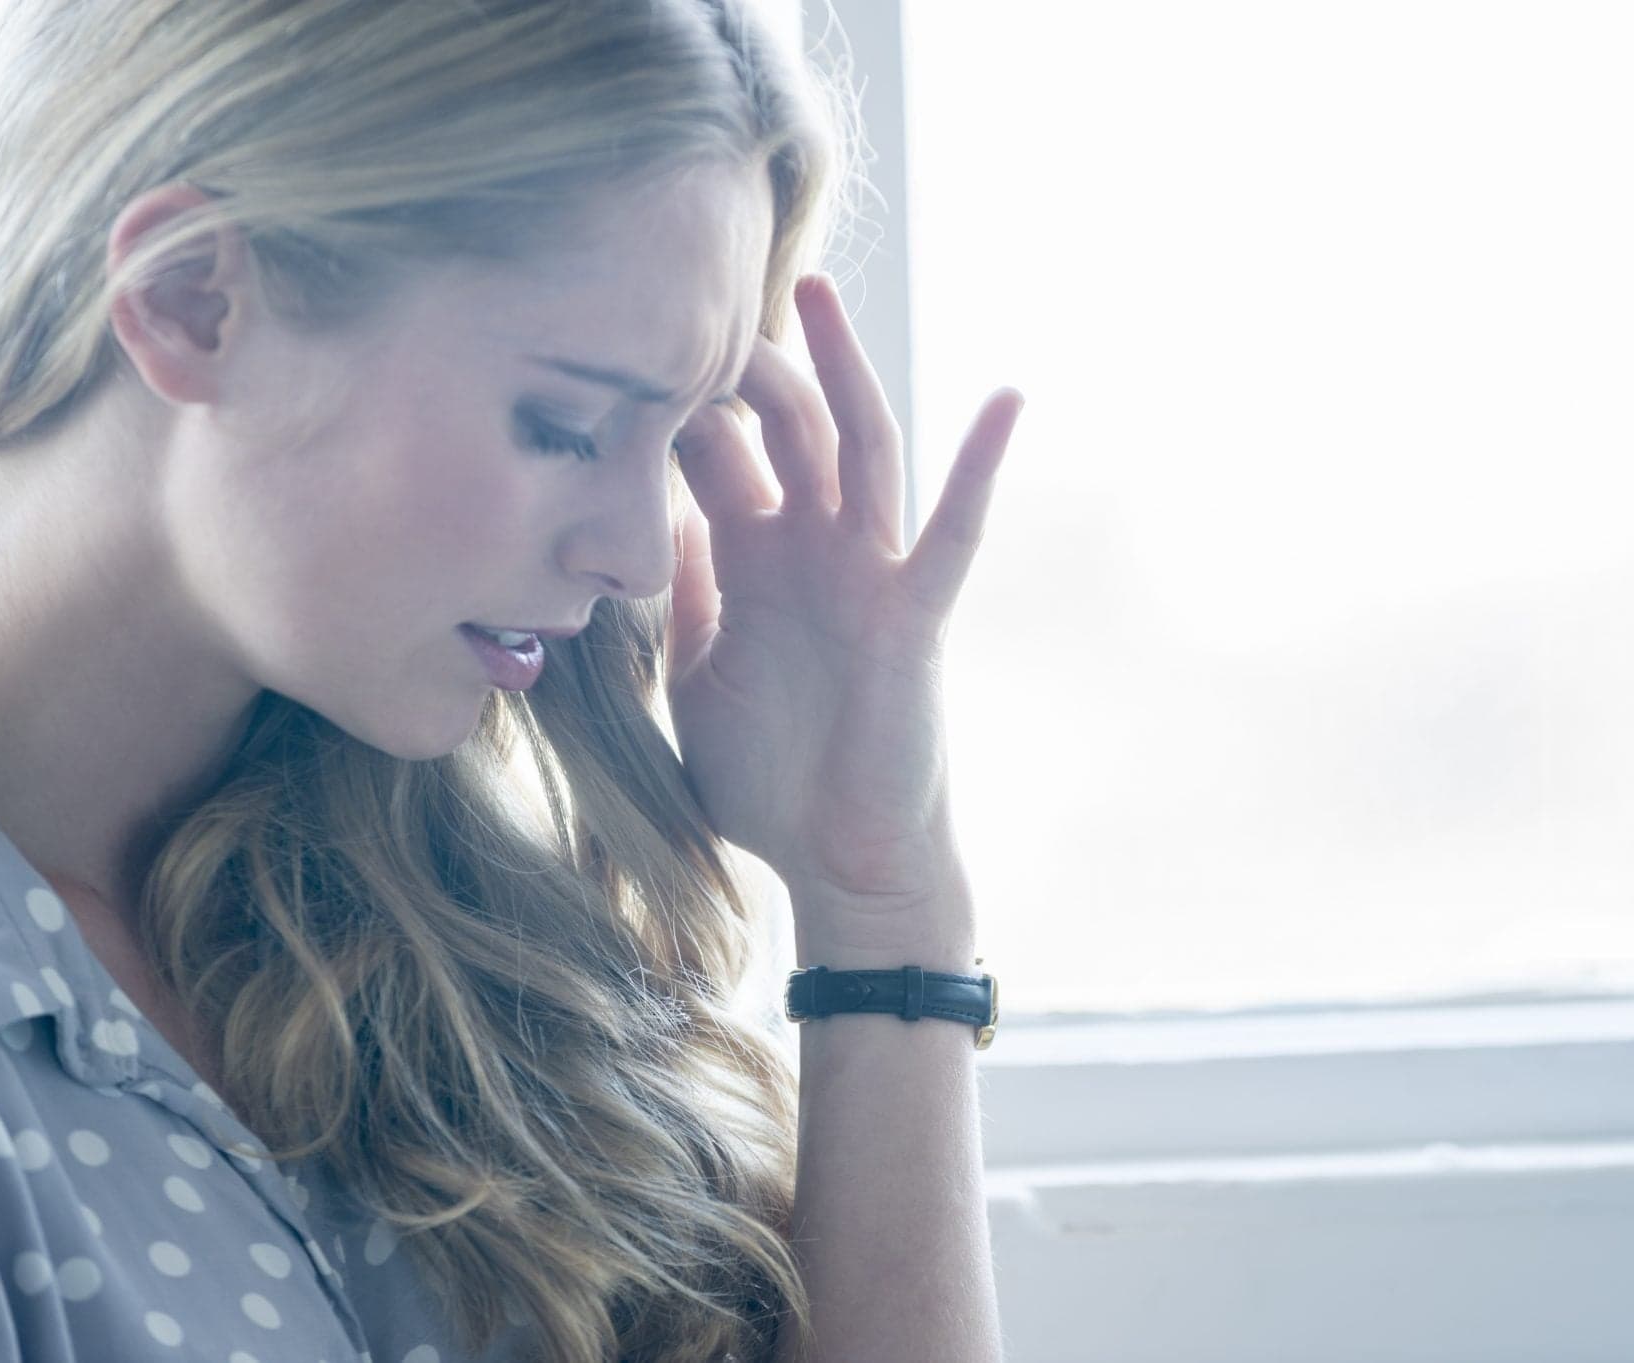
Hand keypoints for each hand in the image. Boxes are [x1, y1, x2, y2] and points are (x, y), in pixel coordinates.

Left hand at [665, 272, 1021, 931]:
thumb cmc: (772, 778)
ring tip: (815, 294)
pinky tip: (1006, 399)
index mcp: (756, 562)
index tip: (628, 340)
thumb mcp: (698, 674)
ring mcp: (867, 573)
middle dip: (749, 361)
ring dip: (840, 371)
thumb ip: (683, 598)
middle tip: (703, 288)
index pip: (715, 455)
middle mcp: (813, 550)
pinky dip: (980, 467)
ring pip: (858, 448)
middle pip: (783, 427)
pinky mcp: (914, 612)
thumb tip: (653, 527)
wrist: (837, 860)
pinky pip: (952, 531)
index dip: (679, 401)